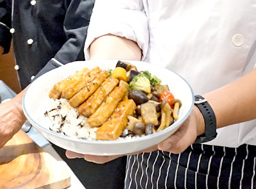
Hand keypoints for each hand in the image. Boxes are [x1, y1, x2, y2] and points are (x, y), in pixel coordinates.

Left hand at [64, 108, 202, 163]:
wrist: (188, 112)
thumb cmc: (184, 127)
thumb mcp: (184, 136)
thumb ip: (175, 142)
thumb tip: (163, 144)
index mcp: (140, 142)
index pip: (116, 150)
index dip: (100, 153)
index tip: (85, 154)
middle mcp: (130, 132)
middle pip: (104, 140)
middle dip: (86, 144)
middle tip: (67, 145)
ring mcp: (130, 120)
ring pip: (106, 125)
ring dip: (89, 125)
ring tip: (70, 126)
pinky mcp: (132, 107)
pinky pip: (114, 107)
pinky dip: (102, 105)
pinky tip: (89, 101)